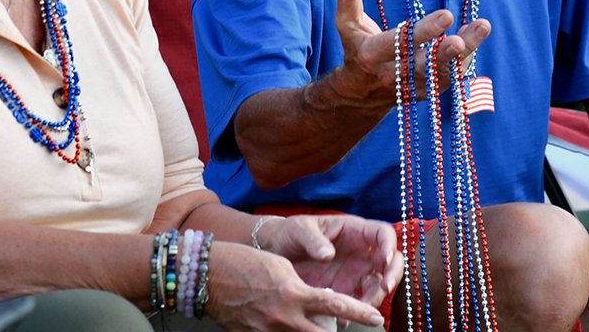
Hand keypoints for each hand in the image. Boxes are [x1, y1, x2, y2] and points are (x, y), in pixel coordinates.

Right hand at [204, 240, 385, 331]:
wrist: (212, 276)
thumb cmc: (246, 262)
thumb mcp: (282, 266)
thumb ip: (302, 287)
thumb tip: (318, 302)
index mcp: (295, 293)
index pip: (336, 306)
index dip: (360, 313)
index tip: (377, 318)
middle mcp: (287, 317)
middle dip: (337, 331)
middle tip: (347, 326)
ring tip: (309, 321)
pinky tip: (285, 325)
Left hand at [257, 213, 403, 307]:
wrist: (275, 253)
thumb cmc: (291, 233)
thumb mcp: (299, 230)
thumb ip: (314, 240)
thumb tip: (328, 255)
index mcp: (353, 230)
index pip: (383, 233)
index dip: (389, 245)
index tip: (384, 260)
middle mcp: (360, 251)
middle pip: (390, 261)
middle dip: (392, 274)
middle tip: (383, 287)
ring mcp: (355, 272)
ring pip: (379, 285)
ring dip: (376, 297)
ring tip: (361, 309)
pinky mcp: (345, 290)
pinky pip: (359, 303)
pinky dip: (355, 313)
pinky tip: (342, 319)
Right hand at [332, 0, 489, 107]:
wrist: (359, 94)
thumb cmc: (354, 48)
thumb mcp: (346, 22)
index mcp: (370, 56)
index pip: (399, 44)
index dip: (422, 32)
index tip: (446, 15)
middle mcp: (393, 76)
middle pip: (423, 66)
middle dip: (444, 53)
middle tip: (462, 39)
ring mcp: (412, 88)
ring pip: (442, 74)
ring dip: (464, 53)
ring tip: (482, 27)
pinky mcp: (426, 92)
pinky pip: (449, 79)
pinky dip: (464, 60)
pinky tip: (476, 37)